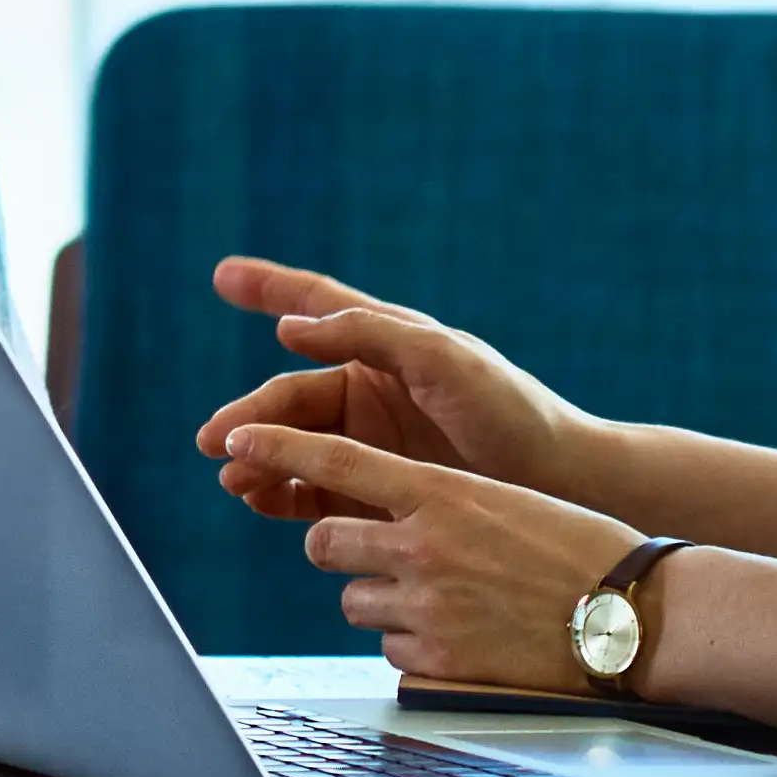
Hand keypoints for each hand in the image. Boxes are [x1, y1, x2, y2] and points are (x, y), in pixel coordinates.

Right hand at [195, 260, 603, 522]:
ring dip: (259, 458)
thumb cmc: (512, 412)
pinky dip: (283, 495)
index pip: (314, 307)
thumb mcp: (444, 360)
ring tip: (235, 480)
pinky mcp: (380, 490)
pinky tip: (261, 502)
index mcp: (386, 346)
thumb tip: (288, 329)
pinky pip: (315, 491)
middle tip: (213, 442)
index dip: (268, 289)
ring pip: (295, 445)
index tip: (223, 274)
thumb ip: (367, 334)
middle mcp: (372, 391)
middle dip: (247, 417)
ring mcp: (373, 443)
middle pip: (290, 397)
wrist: (563, 486)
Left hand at [213, 422, 642, 693]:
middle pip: (324, 539)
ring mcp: (426, 605)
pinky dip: (415, 646)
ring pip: (352, 599)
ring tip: (448, 603)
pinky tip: (466, 640)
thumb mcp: (505, 502)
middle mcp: (423, 544)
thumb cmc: (581, 552)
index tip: (235, 435)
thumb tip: (388, 509)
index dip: (278, 445)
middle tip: (384, 556)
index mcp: (442, 492)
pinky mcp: (435, 661)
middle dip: (340, 549)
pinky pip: (389, 649)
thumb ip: (438, 503)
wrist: (636, 618)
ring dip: (382, 601)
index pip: (337, 459)